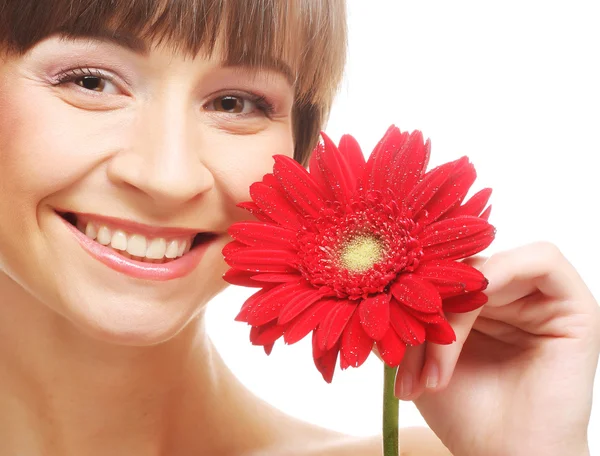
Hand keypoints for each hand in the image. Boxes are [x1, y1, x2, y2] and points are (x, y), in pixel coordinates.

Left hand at [396, 242, 599, 455]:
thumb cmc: (463, 412)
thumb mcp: (416, 356)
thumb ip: (397, 317)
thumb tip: (369, 287)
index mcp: (478, 304)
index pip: (440, 268)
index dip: (409, 288)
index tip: (384, 331)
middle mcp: (511, 296)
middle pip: (460, 267)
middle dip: (425, 311)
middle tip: (404, 363)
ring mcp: (543, 299)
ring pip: (486, 268)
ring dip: (454, 312)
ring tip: (434, 370)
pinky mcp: (576, 305)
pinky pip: (541, 259)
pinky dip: (498, 275)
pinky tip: (474, 309)